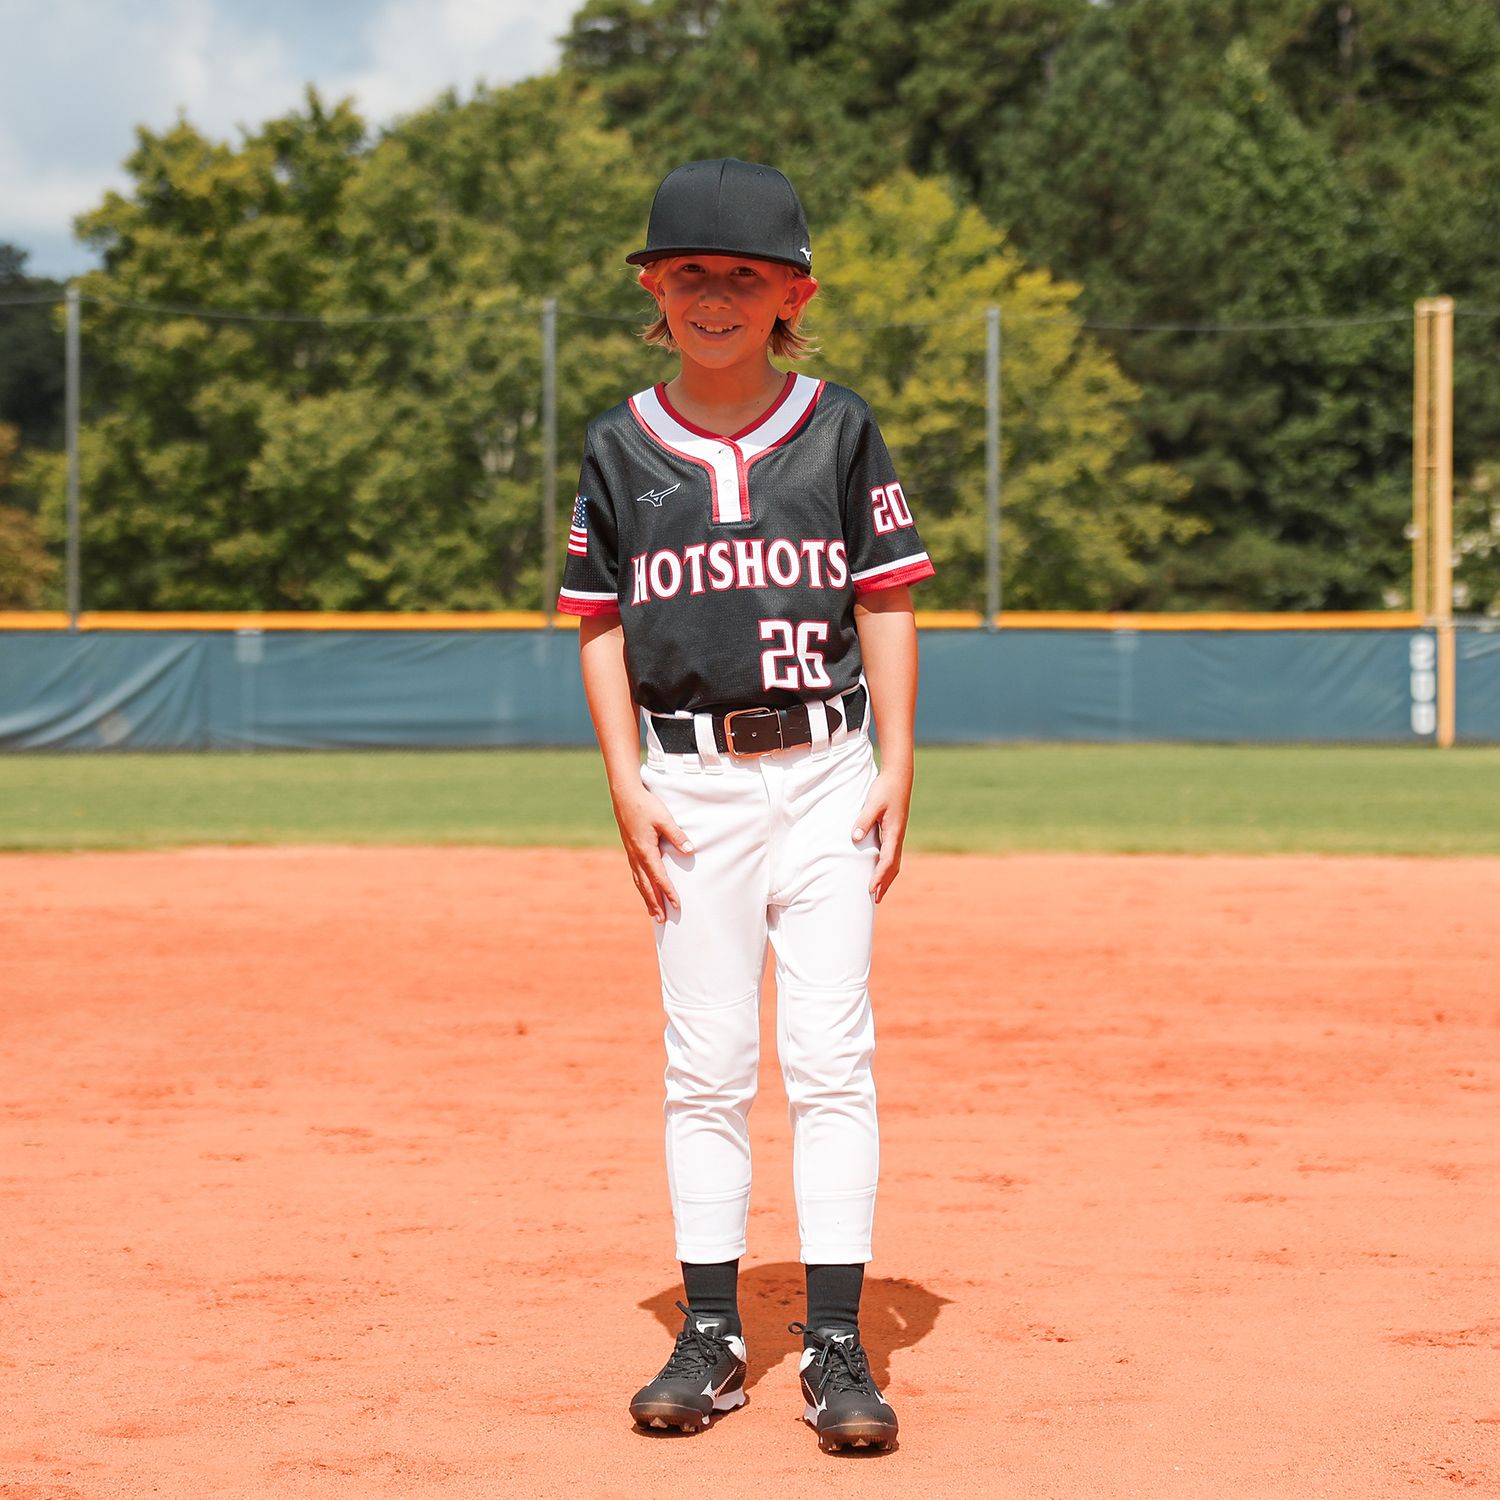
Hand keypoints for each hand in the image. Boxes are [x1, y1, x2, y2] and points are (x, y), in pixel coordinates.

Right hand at [612, 784, 693, 922]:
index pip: (660, 878)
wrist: (624, 795)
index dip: (669, 893)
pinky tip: (644, 889)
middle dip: (655, 903)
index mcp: (646, 851)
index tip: (677, 906)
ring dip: (647, 898)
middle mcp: (637, 856)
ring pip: (639, 882)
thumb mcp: (664, 819)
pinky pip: (635, 873)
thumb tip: (690, 851)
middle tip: (662, 920)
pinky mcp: (630, 849)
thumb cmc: (646, 805)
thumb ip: (677, 835)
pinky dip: (641, 886)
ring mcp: (631, 854)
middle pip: (647, 886)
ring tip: (653, 912)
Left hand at [852, 765, 912, 903]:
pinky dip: (887, 866)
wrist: (899, 777)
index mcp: (894, 833)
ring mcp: (898, 834)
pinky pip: (892, 854)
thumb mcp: (873, 803)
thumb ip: (864, 820)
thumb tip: (855, 838)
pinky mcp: (895, 830)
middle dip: (885, 884)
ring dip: (887, 877)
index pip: (886, 861)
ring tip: (879, 891)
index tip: (870, 890)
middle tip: (876, 900)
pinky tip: (880, 868)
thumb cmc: (885, 789)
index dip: (878, 877)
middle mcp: (898, 837)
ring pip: (895, 862)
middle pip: (893, 867)